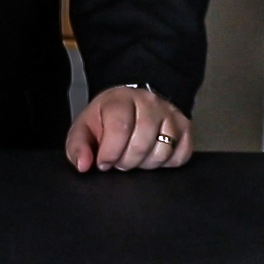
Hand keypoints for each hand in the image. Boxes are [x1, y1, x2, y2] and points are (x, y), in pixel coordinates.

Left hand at [65, 86, 192, 171]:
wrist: (132, 104)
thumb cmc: (107, 120)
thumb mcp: (84, 129)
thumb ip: (77, 147)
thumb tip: (83, 164)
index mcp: (120, 99)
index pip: (120, 127)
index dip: (110, 152)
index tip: (103, 162)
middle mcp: (149, 103)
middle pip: (142, 142)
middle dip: (127, 161)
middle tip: (118, 160)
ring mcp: (170, 114)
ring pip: (163, 151)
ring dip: (146, 164)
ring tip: (134, 157)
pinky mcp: (185, 127)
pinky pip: (181, 155)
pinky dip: (166, 163)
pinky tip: (152, 155)